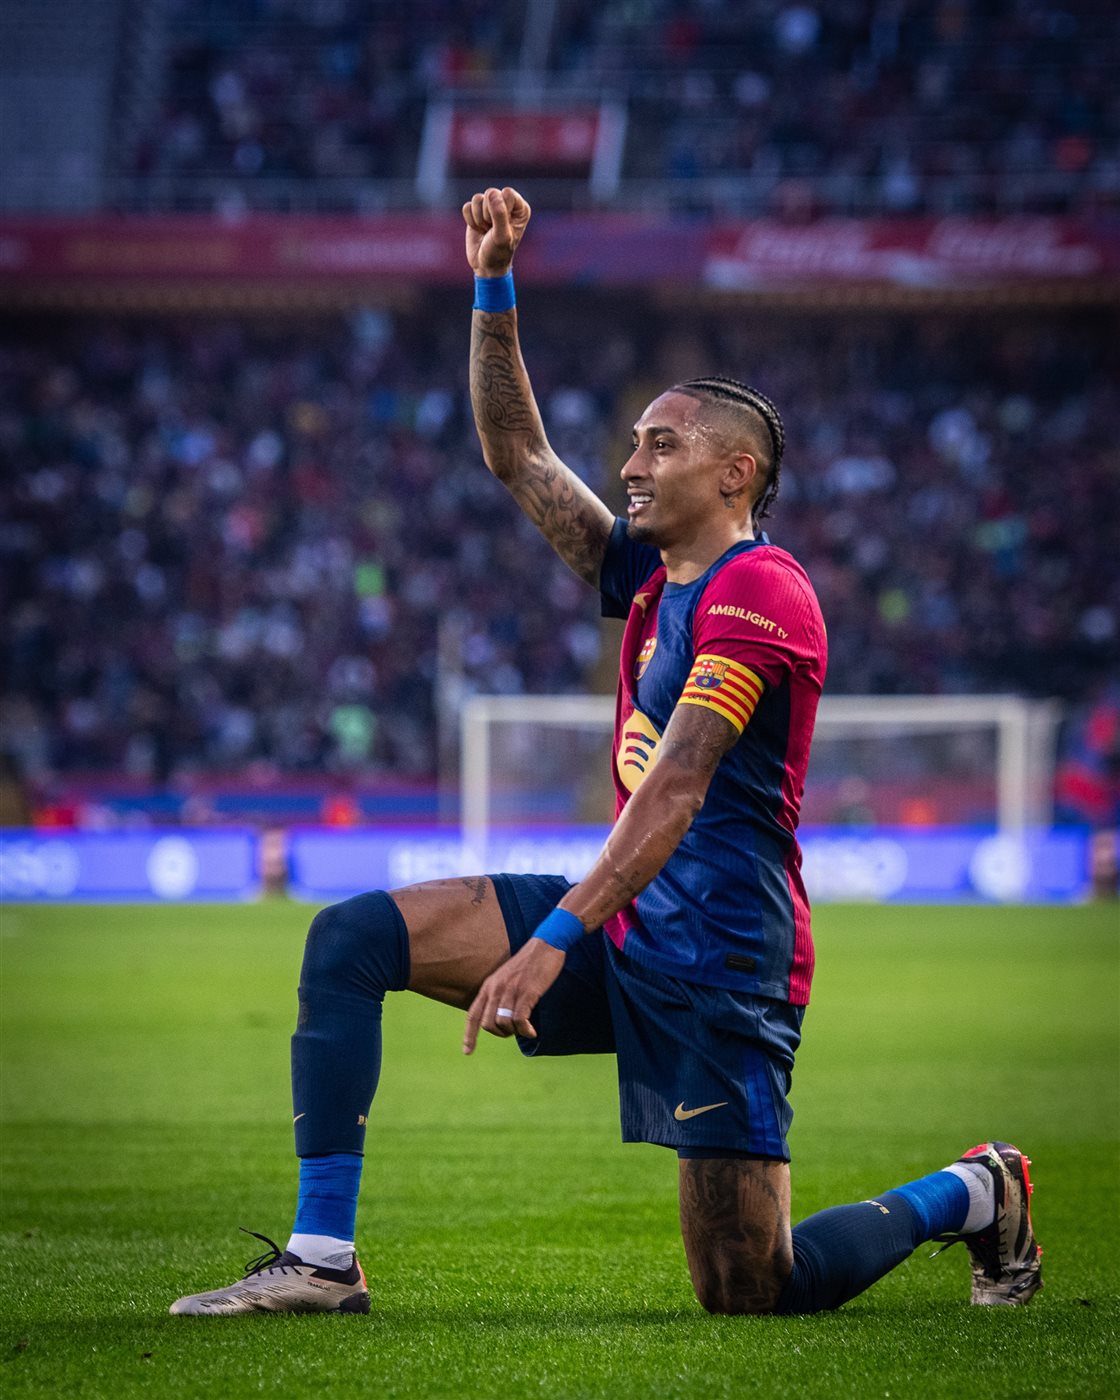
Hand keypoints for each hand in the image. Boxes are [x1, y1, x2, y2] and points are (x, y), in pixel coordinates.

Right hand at [463, 186, 531, 277]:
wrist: (485, 265)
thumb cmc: (499, 252)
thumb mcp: (502, 236)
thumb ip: (499, 214)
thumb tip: (492, 193)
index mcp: (519, 208)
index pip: (507, 193)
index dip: (500, 209)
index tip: (502, 226)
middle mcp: (506, 204)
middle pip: (490, 193)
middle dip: (487, 215)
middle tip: (492, 230)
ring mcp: (490, 206)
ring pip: (477, 199)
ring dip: (479, 219)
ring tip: (486, 230)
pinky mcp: (476, 211)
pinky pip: (467, 206)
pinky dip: (470, 220)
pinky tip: (478, 229)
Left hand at [463, 937, 564, 1053]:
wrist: (545, 945)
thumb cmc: (528, 964)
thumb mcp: (506, 977)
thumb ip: (499, 995)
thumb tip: (499, 1019)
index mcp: (489, 986)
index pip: (473, 1015)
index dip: (469, 1035)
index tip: (467, 1052)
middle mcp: (496, 988)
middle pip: (488, 1024)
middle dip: (500, 1033)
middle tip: (514, 1031)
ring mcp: (511, 990)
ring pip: (504, 1023)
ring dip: (515, 1032)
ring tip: (526, 1028)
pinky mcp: (527, 992)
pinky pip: (520, 1019)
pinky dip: (525, 1030)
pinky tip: (532, 1032)